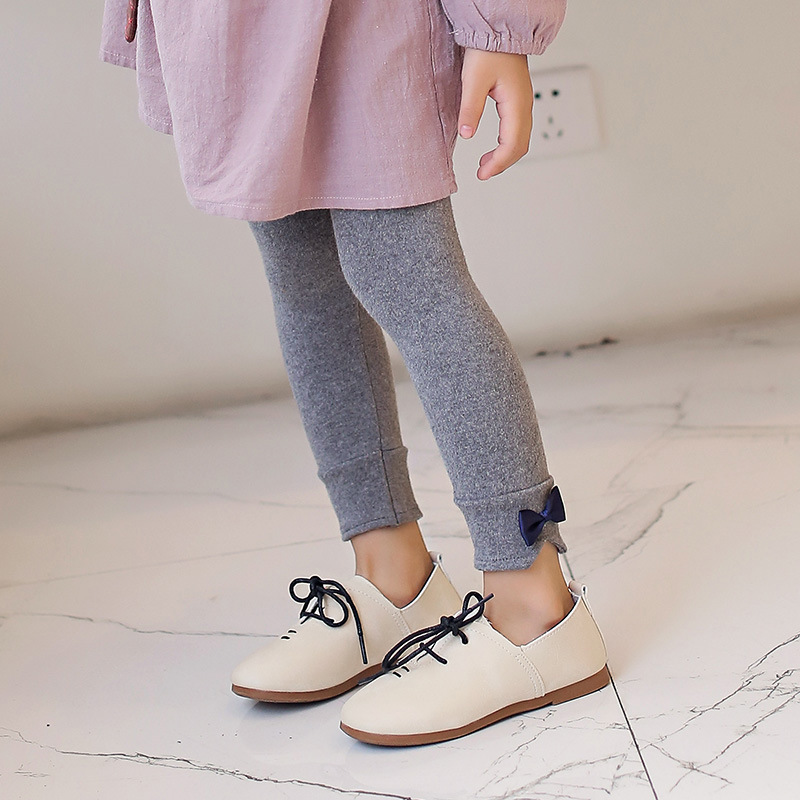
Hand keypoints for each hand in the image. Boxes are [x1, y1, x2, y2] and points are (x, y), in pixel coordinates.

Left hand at [457, 48, 533, 180]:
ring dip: (505, 155)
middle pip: (520, 146)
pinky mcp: (518, 101)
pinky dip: (507, 144)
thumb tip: (467, 134)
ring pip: (521, 139)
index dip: (498, 163)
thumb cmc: (489, 49)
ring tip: (485, 164)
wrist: (500, 30)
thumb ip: (470, 109)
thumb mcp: (473, 80)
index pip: (512, 143)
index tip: (482, 174)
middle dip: (502, 163)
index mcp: (516, 103)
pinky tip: (493, 147)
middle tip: (482, 174)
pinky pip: (518, 130)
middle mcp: (524, 105)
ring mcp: (524, 103)